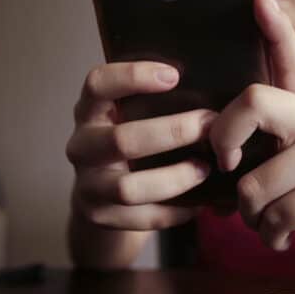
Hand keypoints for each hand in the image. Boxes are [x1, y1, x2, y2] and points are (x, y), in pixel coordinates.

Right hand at [65, 61, 214, 230]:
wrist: (102, 194)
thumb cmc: (130, 142)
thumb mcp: (129, 115)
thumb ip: (155, 102)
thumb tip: (213, 90)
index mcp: (89, 111)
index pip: (98, 84)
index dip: (132, 76)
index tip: (174, 76)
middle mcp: (81, 146)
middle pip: (122, 140)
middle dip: (173, 132)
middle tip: (209, 125)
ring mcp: (87, 185)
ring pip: (129, 188)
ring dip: (175, 178)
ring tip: (206, 169)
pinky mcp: (100, 216)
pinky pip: (143, 217)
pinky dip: (177, 210)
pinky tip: (201, 201)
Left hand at [208, 0, 294, 266]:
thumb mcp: (294, 165)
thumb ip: (263, 151)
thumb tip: (212, 159)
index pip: (289, 60)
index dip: (274, 29)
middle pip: (253, 101)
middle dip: (222, 137)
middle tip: (227, 163)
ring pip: (253, 183)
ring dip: (250, 215)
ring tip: (268, 219)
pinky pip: (273, 216)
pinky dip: (269, 235)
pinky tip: (283, 236)